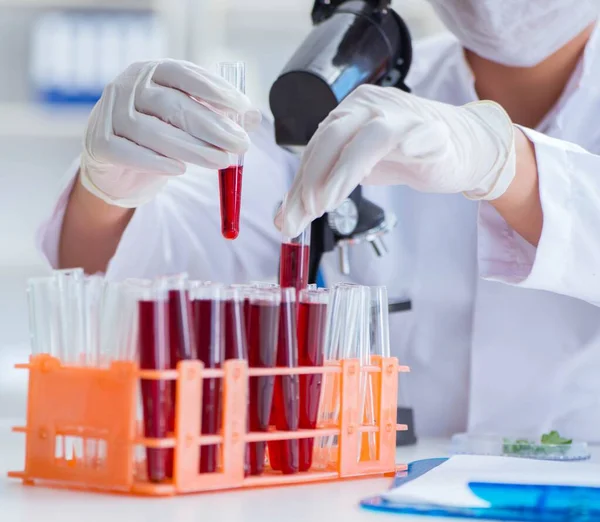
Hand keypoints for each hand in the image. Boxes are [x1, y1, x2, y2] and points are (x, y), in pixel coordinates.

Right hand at [81, 59, 260, 206]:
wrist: (116, 165)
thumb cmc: (158, 136)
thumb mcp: (188, 121)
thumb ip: (219, 115)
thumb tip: (254, 117)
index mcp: (152, 72)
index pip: (185, 75)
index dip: (215, 90)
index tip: (243, 109)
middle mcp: (128, 86)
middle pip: (173, 106)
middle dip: (212, 127)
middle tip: (240, 144)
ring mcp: (109, 113)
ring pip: (154, 132)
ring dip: (192, 149)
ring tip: (222, 162)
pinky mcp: (100, 143)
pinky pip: (130, 153)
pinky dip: (156, 162)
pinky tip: (180, 170)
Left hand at [278, 85, 514, 237]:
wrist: (462, 148)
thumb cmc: (406, 157)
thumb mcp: (358, 174)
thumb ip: (323, 190)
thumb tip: (285, 221)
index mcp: (347, 113)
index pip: (315, 148)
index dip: (299, 184)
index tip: (287, 218)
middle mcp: (367, 106)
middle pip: (328, 138)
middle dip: (310, 179)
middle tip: (302, 214)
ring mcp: (396, 112)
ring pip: (358, 138)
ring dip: (338, 174)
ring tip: (323, 206)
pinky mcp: (422, 127)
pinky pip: (400, 137)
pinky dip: (378, 158)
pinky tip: (364, 182)